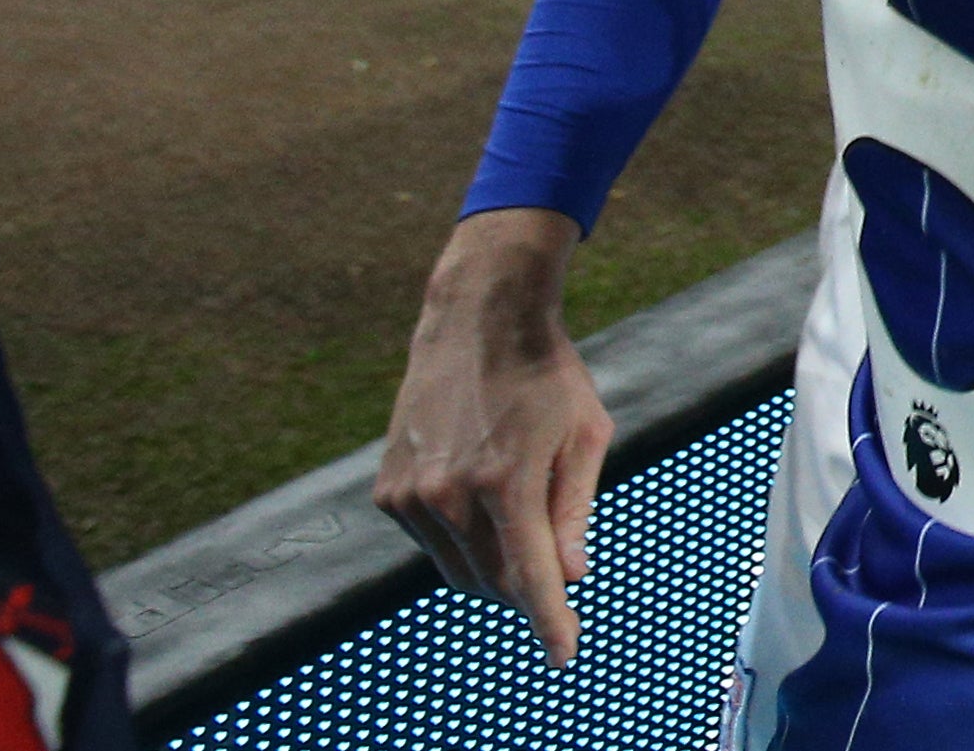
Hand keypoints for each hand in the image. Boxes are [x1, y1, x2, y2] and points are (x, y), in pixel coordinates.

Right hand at [376, 209, 610, 665]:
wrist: (478, 320)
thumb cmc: (547, 375)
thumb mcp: (585, 434)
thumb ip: (574, 510)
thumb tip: (570, 575)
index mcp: (506, 482)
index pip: (530, 577)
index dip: (551, 622)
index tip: (565, 653)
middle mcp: (450, 495)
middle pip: (495, 581)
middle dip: (528, 587)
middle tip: (553, 564)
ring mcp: (411, 496)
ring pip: (459, 570)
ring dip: (494, 567)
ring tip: (519, 519)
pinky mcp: (388, 492)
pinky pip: (431, 544)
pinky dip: (460, 540)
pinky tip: (480, 497)